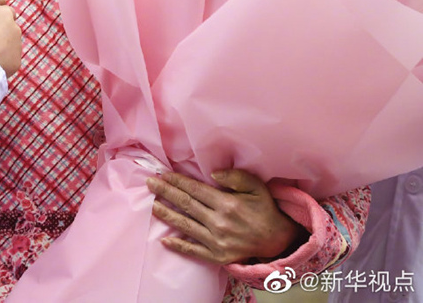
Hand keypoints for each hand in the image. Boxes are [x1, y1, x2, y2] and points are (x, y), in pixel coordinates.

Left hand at [146, 169, 302, 264]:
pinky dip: (179, 246)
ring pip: (186, 225)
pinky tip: (165, 239)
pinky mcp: (217, 256)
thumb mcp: (257, 187)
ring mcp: (217, 241)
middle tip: (150, 183)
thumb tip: (213, 173)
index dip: (178, 181)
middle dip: (166, 192)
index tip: (163, 174)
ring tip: (151, 205)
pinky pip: (194, 251)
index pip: (195, 190)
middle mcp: (219, 222)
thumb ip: (236, 177)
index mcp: (227, 204)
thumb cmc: (264, 209)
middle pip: (186, 204)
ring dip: (167, 214)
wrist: (278, 240)